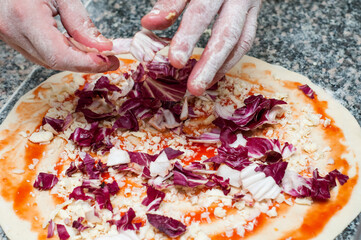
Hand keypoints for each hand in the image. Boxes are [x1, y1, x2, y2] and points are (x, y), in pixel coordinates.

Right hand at [0, 0, 118, 71]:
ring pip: (48, 62)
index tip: (110, 62)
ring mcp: (10, 37)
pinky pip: (40, 54)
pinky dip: (62, 54)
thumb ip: (80, 21)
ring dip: (75, 60)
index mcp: (25, 17)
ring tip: (94, 52)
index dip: (88, 63)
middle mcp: (13, 32)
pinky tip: (75, 47)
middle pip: (56, 62)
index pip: (60, 55)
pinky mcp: (12, 38)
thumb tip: (102, 47)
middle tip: (109, 59)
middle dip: (86, 63)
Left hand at [142, 0, 261, 95]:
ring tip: (202, 87)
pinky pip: (246, 41)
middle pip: (226, 33)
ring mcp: (248, 4)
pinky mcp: (254, 14)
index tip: (175, 61)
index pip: (200, 11)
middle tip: (194, 87)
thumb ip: (171, 2)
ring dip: (221, 67)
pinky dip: (230, 61)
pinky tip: (214, 75)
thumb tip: (149, 24)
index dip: (187, 37)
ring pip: (240, 41)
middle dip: (209, 62)